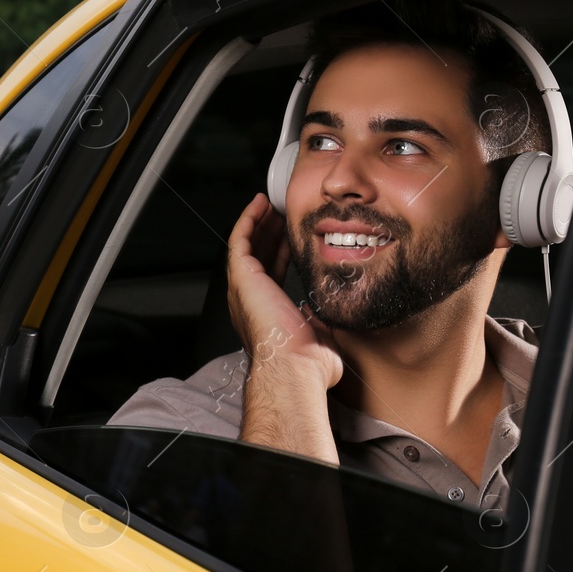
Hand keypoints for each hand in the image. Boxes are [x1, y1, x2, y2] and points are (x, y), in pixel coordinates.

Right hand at [226, 194, 342, 462]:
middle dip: (270, 233)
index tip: (293, 237)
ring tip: (271, 204)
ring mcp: (244, 288)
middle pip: (259, 256)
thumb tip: (332, 310)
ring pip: (248, 245)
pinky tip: (260, 204)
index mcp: (268, 313)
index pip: (273, 274)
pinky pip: (240, 240)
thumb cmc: (308, 362)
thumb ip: (322, 318)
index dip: (282, 252)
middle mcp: (251, 300)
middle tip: (282, 213)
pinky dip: (248, 220)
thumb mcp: (322, 333)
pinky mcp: (241, 277)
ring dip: (259, 222)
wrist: (295, 366)